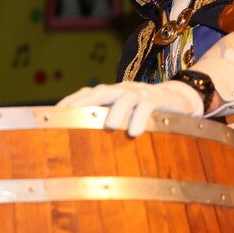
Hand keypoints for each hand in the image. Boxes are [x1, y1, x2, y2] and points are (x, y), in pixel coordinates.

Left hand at [57, 80, 203, 136]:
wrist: (182, 97)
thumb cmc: (146, 111)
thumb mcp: (125, 114)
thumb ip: (106, 121)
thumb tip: (79, 143)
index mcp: (111, 93)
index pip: (86, 94)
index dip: (70, 102)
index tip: (51, 115)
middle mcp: (122, 89)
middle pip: (100, 91)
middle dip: (83, 102)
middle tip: (69, 116)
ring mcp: (141, 92)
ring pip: (125, 96)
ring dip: (116, 110)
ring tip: (109, 126)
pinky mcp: (159, 98)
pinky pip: (149, 105)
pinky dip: (141, 117)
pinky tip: (135, 132)